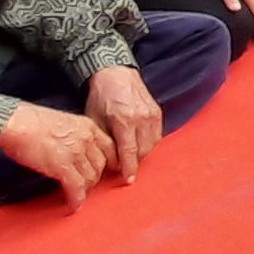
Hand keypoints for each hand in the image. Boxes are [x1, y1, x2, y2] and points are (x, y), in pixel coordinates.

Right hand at [0, 102, 116, 206]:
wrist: (16, 122)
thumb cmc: (30, 120)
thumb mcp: (64, 122)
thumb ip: (75, 135)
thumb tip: (74, 150)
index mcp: (88, 126)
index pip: (110, 148)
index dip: (110, 163)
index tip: (107, 171)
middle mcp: (87, 140)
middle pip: (101, 166)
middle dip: (95, 178)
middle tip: (86, 185)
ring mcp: (76, 154)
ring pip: (90, 179)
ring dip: (84, 190)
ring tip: (77, 195)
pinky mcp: (63, 167)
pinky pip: (76, 188)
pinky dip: (76, 199)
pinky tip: (73, 205)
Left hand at [83, 66, 160, 182]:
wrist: (116, 73)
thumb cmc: (101, 96)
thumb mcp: (95, 119)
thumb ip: (104, 141)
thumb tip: (109, 162)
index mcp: (123, 120)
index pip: (129, 152)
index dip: (129, 168)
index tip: (128, 180)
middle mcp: (141, 118)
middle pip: (142, 151)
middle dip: (134, 161)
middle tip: (123, 165)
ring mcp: (152, 115)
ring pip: (152, 144)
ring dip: (142, 152)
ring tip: (130, 153)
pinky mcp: (157, 112)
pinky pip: (157, 135)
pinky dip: (148, 142)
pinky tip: (138, 142)